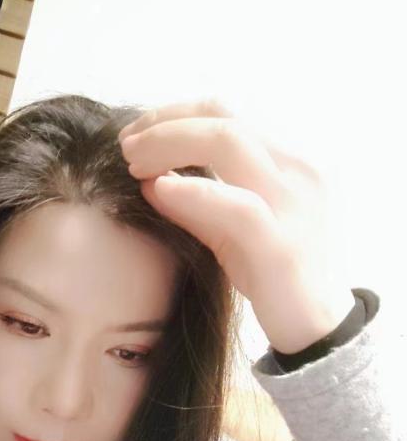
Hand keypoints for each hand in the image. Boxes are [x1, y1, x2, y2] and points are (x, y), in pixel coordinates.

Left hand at [118, 98, 354, 354]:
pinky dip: (193, 192)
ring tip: (133, 163)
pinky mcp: (283, 246)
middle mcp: (298, 172)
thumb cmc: (270, 274)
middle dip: (165, 124)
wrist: (315, 327)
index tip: (135, 133)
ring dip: (171, 144)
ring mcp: (295, 206)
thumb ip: (196, 202)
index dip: (174, 115)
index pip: (227, 113)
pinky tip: (158, 189)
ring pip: (230, 143)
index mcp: (288, 162)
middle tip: (125, 145)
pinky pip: (237, 207)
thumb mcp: (228, 230)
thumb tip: (150, 180)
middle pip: (224, 118)